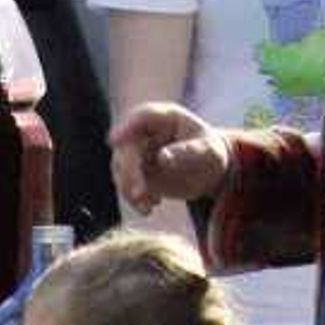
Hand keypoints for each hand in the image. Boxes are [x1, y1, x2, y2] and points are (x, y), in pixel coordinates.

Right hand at [109, 103, 229, 212]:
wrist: (209, 171)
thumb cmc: (210, 153)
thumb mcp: (207, 151)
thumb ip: (187, 152)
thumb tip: (162, 158)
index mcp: (164, 118)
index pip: (142, 117)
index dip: (126, 127)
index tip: (114, 140)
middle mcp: (145, 133)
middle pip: (126, 148)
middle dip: (128, 171)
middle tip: (139, 194)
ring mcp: (138, 153)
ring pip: (121, 169)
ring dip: (128, 189)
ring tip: (147, 206)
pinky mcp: (136, 174)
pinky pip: (127, 186)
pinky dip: (134, 199)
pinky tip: (150, 208)